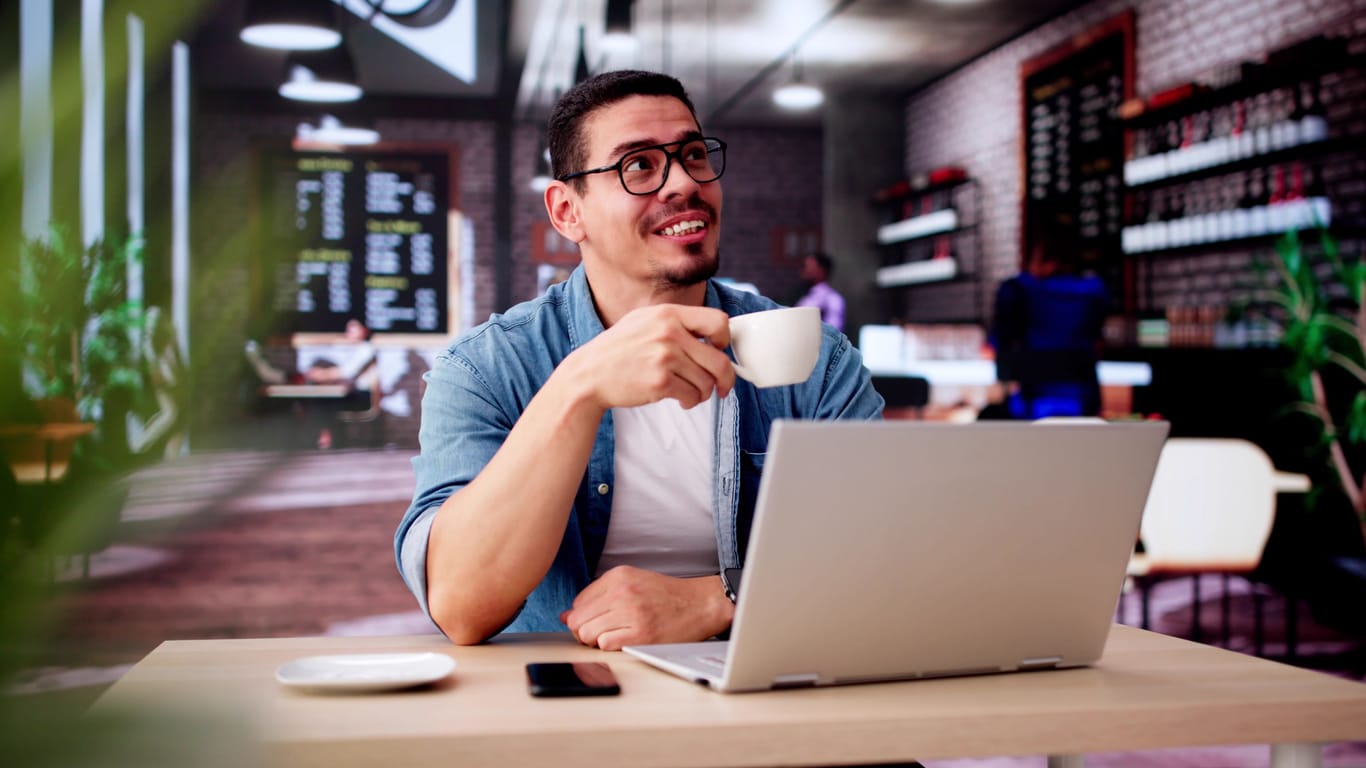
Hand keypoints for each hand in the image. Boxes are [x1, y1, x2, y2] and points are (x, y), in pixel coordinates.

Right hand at [559, 305, 734, 410]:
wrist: (590, 374)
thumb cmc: (619, 350)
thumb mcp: (644, 320)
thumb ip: (676, 322)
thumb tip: (714, 334)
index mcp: (669, 314)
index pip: (718, 321)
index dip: (725, 338)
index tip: (720, 350)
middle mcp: (670, 333)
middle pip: (719, 360)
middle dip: (726, 378)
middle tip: (723, 387)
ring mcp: (665, 357)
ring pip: (707, 382)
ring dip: (703, 392)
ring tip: (691, 393)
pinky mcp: (660, 382)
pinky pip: (692, 395)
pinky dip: (691, 401)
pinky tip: (681, 399)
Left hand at [561, 566, 733, 649]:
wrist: (701, 604)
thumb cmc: (667, 596)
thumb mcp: (632, 582)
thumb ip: (599, 595)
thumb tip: (566, 616)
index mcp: (618, 576)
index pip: (578, 603)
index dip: (584, 617)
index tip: (598, 621)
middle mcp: (622, 591)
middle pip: (578, 620)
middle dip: (585, 631)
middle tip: (604, 633)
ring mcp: (631, 613)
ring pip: (587, 634)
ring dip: (597, 641)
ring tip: (616, 636)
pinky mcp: (641, 634)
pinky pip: (605, 645)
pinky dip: (610, 647)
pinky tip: (625, 641)